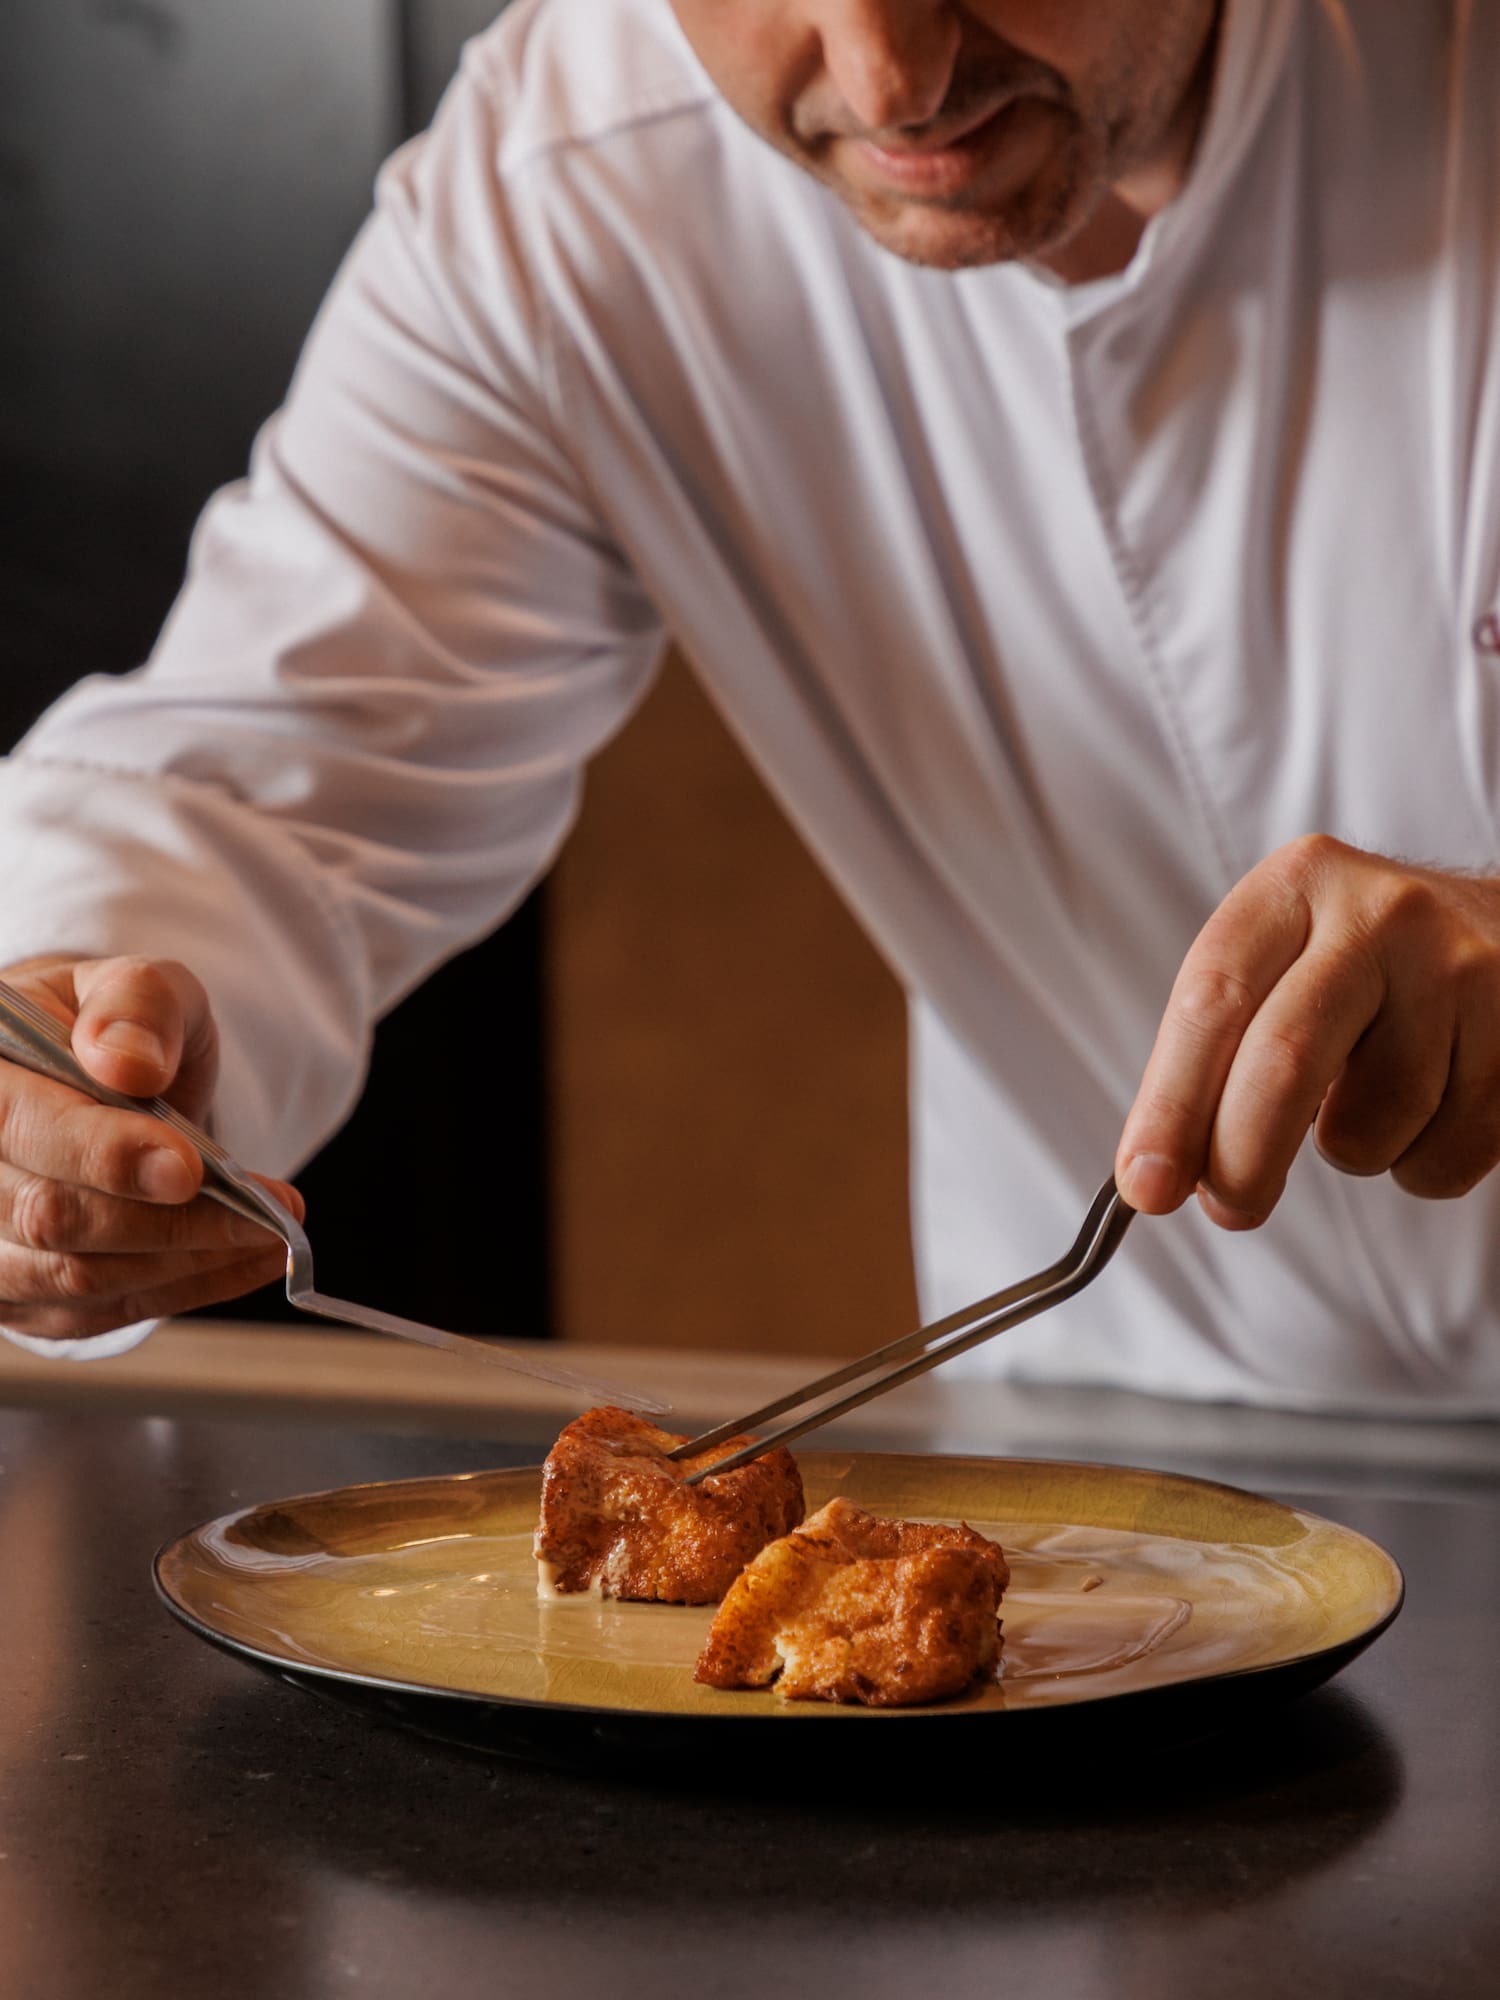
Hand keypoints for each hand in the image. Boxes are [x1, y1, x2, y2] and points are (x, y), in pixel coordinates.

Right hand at [0, 955, 302, 1337]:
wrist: (88, 1077)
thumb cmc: (111, 1028)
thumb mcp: (136, 984)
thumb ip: (137, 1006)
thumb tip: (129, 1063)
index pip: (21, 1126)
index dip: (105, 1155)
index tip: (190, 1169)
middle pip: (51, 1216)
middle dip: (170, 1221)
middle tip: (266, 1211)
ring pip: (78, 1277)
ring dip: (187, 1261)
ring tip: (270, 1232)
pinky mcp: (19, 1293)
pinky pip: (99, 1312)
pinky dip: (184, 1290)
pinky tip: (248, 1260)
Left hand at [1115, 836, 1499, 1227]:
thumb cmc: (1365, 967)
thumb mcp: (1285, 963)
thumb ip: (1219, 1051)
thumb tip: (1157, 1173)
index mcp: (1297, 885)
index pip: (1213, 1001)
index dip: (1170, 1103)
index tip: (1145, 1183)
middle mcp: (1381, 915)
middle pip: (1285, 1060)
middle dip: (1240, 1158)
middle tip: (1226, 1209)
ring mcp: (1461, 972)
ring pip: (1369, 1124)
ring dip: (1350, 1153)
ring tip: (1367, 1105)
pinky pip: (1442, 1157)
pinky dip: (1417, 1165)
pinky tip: (1429, 1111)